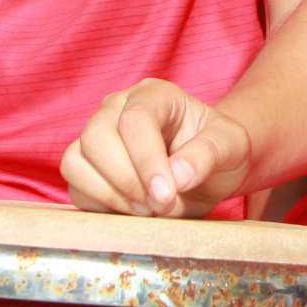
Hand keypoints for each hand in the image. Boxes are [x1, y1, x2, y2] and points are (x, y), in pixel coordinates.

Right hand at [60, 78, 253, 216]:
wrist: (211, 169)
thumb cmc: (221, 151)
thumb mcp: (231, 147)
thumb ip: (207, 155)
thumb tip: (177, 176)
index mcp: (154, 95)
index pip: (135, 120)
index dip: (146, 161)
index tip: (167, 195)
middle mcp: (117, 108)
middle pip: (95, 138)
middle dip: (127, 181)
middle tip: (160, 206)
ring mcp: (97, 137)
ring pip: (75, 161)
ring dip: (110, 195)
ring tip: (148, 210)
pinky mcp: (86, 168)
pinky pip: (75, 187)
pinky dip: (100, 206)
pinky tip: (133, 211)